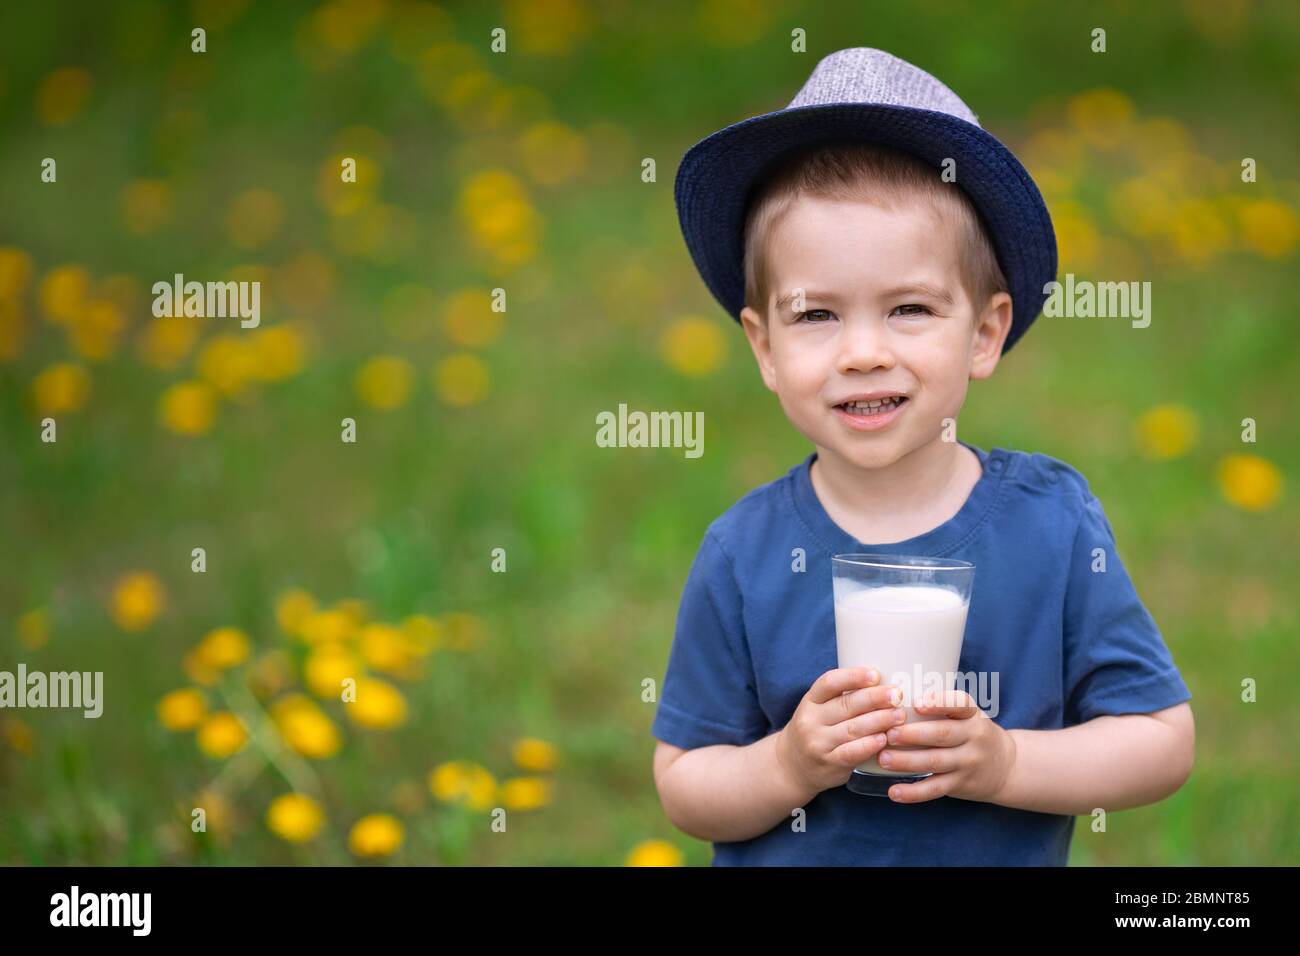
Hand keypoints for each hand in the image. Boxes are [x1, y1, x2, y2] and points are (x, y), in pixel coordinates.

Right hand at [775, 666, 909, 794]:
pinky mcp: (828, 763)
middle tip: (897, 695)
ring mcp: (818, 743)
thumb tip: (883, 684)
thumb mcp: (818, 709)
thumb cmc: (816, 731)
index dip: (853, 676)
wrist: (792, 767)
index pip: (829, 683)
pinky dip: (870, 744)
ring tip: (899, 715)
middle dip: (875, 698)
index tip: (875, 674)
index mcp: (810, 701)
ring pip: (852, 728)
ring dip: (879, 721)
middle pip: (846, 705)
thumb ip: (842, 698)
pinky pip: (852, 752)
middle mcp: (811, 720)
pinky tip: (884, 738)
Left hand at [877, 688, 1016, 804]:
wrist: (1007, 767)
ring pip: (935, 762)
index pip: (960, 703)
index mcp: (972, 714)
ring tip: (883, 758)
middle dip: (913, 734)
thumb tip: (894, 692)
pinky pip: (936, 789)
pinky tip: (894, 792)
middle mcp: (973, 737)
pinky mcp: (961, 784)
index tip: (917, 703)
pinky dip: (914, 792)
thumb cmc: (973, 732)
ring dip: (907, 761)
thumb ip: (942, 705)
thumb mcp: (969, 715)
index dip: (939, 703)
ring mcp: (968, 762)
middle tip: (887, 733)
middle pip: (942, 734)